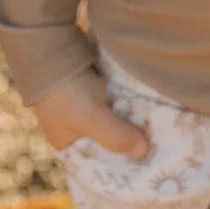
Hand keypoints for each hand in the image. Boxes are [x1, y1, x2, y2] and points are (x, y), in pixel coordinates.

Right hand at [30, 67, 151, 159]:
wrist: (53, 46)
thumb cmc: (66, 92)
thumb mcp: (92, 119)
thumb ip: (117, 136)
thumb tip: (143, 152)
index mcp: (67, 143)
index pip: (96, 160)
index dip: (117, 162)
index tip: (145, 161)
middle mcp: (75, 126)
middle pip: (108, 138)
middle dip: (129, 137)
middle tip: (157, 142)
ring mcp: (85, 104)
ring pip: (114, 117)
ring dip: (130, 118)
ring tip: (157, 125)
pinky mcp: (94, 85)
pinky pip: (115, 98)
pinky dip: (127, 100)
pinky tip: (146, 103)